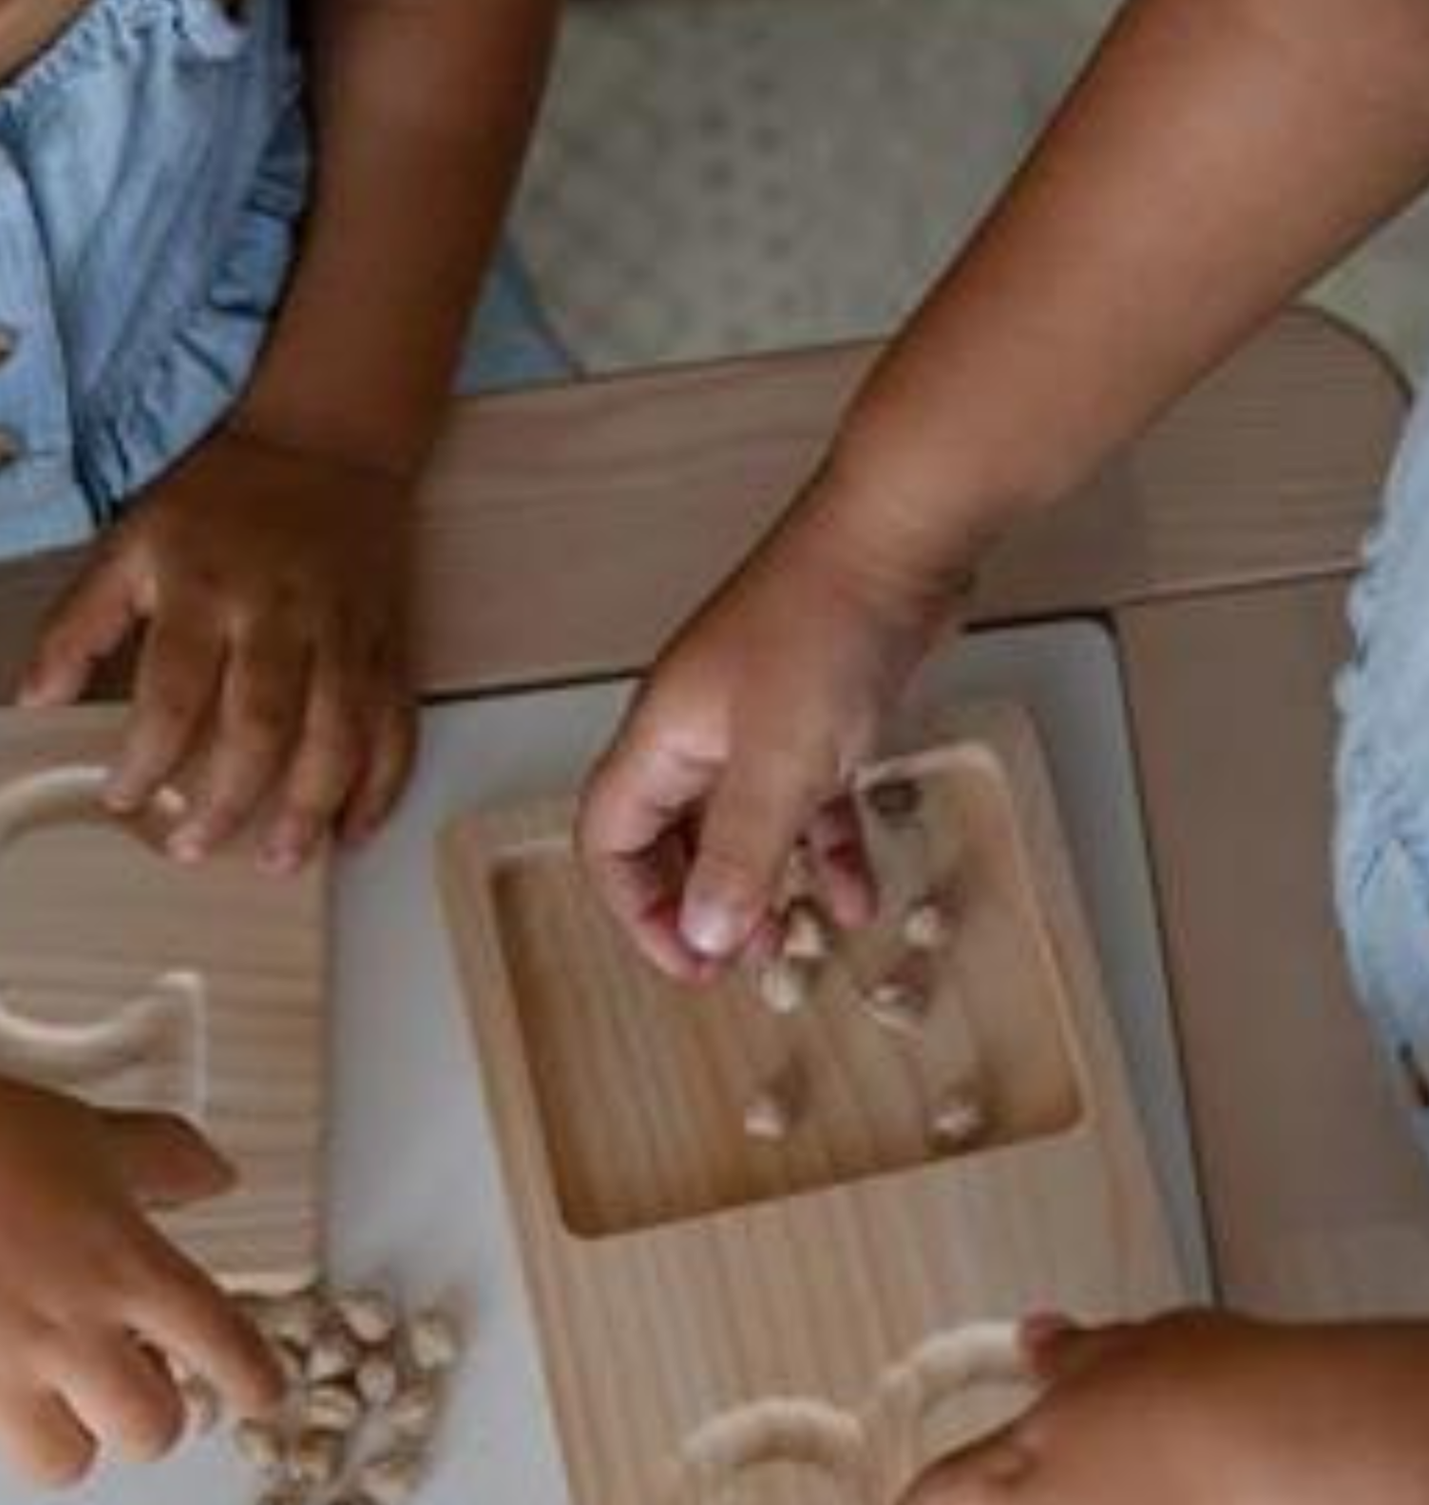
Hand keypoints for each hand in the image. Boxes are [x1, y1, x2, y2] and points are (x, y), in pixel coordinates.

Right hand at [0, 1064, 281, 1484]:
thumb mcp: (97, 1135)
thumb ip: (169, 1161)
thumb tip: (219, 1176)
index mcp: (128, 1267)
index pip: (227, 1350)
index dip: (254, 1382)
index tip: (259, 1392)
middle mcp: (69, 1329)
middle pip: (152, 1433)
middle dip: (149, 1413)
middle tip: (130, 1383)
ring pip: (64, 1462)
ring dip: (65, 1430)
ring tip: (47, 1383)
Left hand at [20, 425, 417, 872]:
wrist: (327, 444)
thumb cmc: (220, 501)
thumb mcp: (130, 543)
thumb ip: (80, 623)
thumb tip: (32, 700)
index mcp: (204, 587)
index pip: (174, 692)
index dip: (146, 757)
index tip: (121, 800)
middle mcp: (279, 615)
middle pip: (261, 724)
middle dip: (229, 799)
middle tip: (192, 849)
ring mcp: (343, 634)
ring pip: (337, 735)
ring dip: (310, 808)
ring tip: (278, 860)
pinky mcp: (388, 645)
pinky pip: (394, 725)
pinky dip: (381, 784)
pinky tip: (354, 831)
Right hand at [576, 469, 968, 980]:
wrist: (902, 534)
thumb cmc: (826, 627)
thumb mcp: (781, 762)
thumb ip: (740, 854)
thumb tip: (705, 936)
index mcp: (662, 740)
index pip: (609, 840)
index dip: (638, 909)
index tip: (692, 961)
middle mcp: (697, 733)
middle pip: (669, 840)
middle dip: (699, 907)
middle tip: (737, 964)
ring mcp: (756, 723)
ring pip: (742, 827)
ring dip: (764, 887)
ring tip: (795, 939)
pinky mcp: (816, 716)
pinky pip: (806, 801)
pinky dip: (826, 848)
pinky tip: (858, 890)